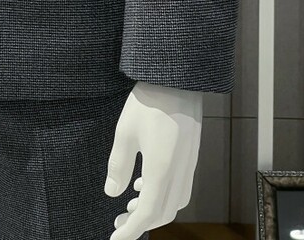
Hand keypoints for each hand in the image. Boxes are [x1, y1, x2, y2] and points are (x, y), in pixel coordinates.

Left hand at [104, 81, 202, 239]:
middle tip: (118, 224)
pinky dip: (164, 196)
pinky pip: (180, 188)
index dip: (131, 231)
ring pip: (175, 203)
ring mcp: (189, 165)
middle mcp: (179, 173)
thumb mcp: (125, 132)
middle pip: (163, 214)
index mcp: (161, 171)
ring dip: (154, 211)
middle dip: (140, 224)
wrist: (177, 79)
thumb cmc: (149, 102)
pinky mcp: (191, 156)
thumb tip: (112, 193)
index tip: (115, 238)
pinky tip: (146, 183)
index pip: (147, 214)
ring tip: (130, 206)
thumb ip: (119, 166)